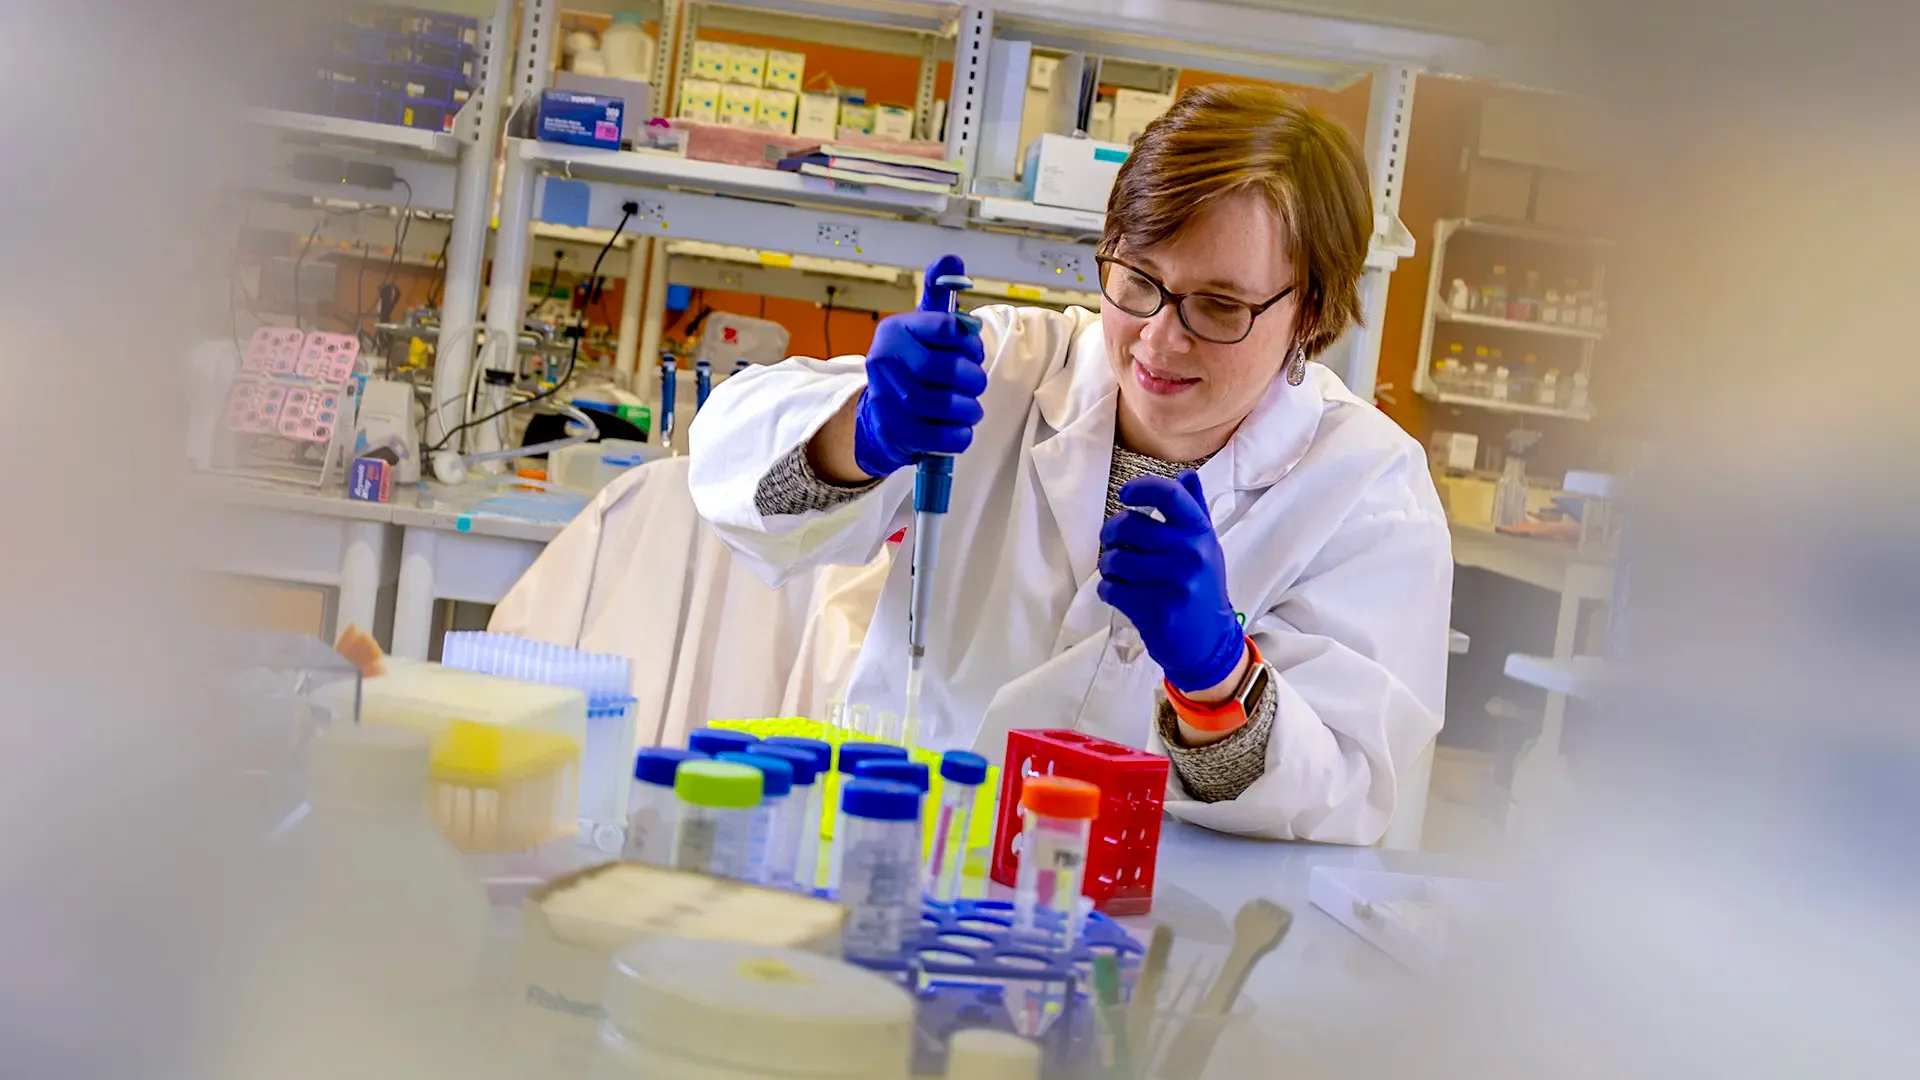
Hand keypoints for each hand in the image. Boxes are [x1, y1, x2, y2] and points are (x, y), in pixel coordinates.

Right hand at [852, 256, 986, 478]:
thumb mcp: (923, 326)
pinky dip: (957, 435)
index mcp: (896, 329)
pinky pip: (936, 437)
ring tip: (970, 408)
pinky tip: (961, 429)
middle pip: (942, 369)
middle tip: (976, 384)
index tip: (972, 350)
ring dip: (967, 409)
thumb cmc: (912, 365)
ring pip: (939, 405)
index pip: (943, 326)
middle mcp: (884, 360)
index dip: (969, 340)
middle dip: (971, 378)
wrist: (881, 415)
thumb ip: (940, 294)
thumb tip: (952, 260)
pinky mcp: (894, 432)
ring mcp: (885, 398)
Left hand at [1097, 470, 1246, 693]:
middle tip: (1113, 543)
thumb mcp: (1205, 547)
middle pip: (1129, 526)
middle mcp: (1190, 553)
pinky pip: (1111, 589)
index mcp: (1199, 533)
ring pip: (1115, 560)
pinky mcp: (1157, 609)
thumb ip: (1193, 511)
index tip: (1126, 496)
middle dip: (1111, 535)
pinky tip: (1121, 595)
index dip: (1141, 489)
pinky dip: (1108, 591)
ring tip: (1118, 574)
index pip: (1170, 495)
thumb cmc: (1202, 590)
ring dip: (1108, 567)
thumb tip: (1186, 475)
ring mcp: (1175, 582)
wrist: (1210, 643)